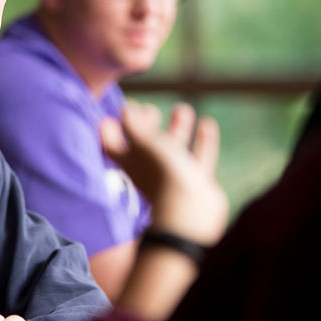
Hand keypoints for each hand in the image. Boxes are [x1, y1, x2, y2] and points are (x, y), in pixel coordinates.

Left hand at [100, 101, 227, 245]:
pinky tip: (207, 123)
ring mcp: (174, 177)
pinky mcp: (196, 182)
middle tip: (151, 109)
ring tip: (182, 108)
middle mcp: (149, 170)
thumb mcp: (143, 144)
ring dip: (177, 129)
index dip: (114, 128)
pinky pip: (200, 158)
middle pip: (145, 146)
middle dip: (147, 125)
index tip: (123, 110)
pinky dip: (203, 141)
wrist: (191, 212)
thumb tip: (125, 110)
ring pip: (174, 149)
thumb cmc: (162, 174)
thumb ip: (133, 125)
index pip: (113, 145)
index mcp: (130, 163)